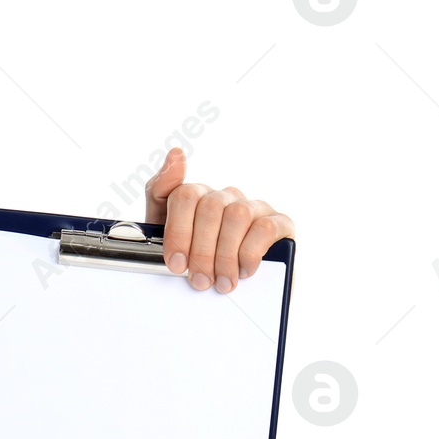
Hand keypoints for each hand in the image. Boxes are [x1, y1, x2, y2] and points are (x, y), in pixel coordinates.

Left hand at [144, 147, 293, 292]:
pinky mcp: (279, 222)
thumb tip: (176, 153)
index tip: (176, 263)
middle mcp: (226, 196)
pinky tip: (244, 270)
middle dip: (201, 250)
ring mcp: (254, 206)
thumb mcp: (163, 229)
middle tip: (199, 280)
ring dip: (225, 255)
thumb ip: (159, 190)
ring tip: (221, 282)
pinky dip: (250, 252)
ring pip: (236, 215)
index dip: (178, 232)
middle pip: (210, 208)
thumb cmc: (194, 256)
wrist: (230, 285)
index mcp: (198, 195)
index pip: (185, 195)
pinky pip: (264, 227)